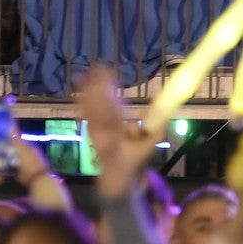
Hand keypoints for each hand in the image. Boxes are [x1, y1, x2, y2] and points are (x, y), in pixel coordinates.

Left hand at [78, 69, 157, 198]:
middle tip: (103, 69)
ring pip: (89, 107)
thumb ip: (157, 125)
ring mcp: (92, 131)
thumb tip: (158, 98)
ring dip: (91, 87)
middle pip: (97, 110)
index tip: (112, 86)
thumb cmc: (136, 158)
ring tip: (94, 68)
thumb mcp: (151, 145)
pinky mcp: (89, 127)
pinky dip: (85, 93)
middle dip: (100, 89)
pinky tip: (84, 78)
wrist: (115, 175)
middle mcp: (100, 136)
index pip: (111, 121)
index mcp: (115, 142)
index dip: (109, 102)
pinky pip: (86, 108)